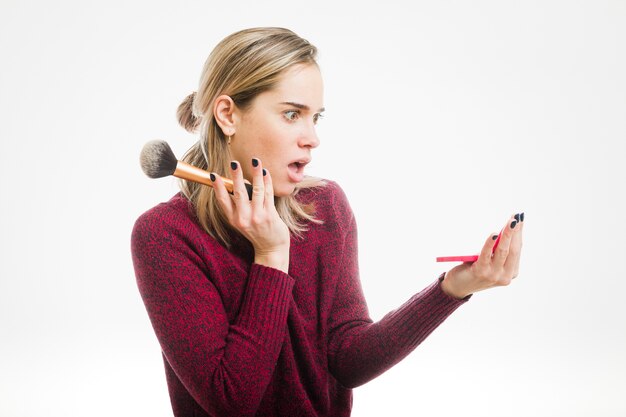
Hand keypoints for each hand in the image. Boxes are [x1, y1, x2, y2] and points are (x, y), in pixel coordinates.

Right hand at [212, 158, 289, 272]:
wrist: (271, 248)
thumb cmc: (256, 231)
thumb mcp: (242, 221)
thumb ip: (238, 205)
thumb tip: (240, 181)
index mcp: (233, 219)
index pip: (222, 201)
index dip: (218, 187)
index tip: (213, 175)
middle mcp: (243, 218)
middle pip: (238, 192)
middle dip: (236, 176)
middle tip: (234, 163)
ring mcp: (257, 217)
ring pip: (256, 190)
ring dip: (256, 174)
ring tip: (255, 161)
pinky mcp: (270, 216)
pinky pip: (268, 194)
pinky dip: (267, 181)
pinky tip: (265, 172)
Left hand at [441, 213, 523, 298]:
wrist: (457, 287)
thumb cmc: (474, 269)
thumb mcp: (490, 260)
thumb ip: (497, 249)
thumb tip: (505, 230)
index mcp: (511, 273)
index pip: (518, 249)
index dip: (519, 233)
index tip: (520, 218)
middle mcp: (505, 276)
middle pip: (513, 249)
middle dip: (516, 231)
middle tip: (517, 216)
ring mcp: (494, 275)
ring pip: (503, 250)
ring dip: (507, 234)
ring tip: (510, 221)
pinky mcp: (481, 272)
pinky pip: (486, 254)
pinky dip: (490, 243)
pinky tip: (494, 234)